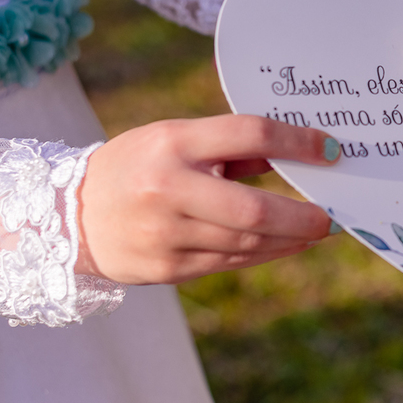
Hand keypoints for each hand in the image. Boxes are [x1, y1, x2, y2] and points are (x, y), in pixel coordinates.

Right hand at [76, 115, 339, 283]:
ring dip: (292, 238)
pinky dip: (267, 253)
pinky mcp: (167, 269)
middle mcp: (168, 189)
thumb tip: (300, 151)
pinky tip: (289, 245)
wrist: (68, 216)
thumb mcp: (177, 139)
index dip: (298, 141)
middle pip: (254, 209)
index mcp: (173, 143)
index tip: (332, 150)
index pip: (249, 134)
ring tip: (319, 230)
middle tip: (334, 216)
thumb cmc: (140, 166)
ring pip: (247, 242)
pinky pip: (231, 262)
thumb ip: (233, 146)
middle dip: (303, 216)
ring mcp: (165, 235)